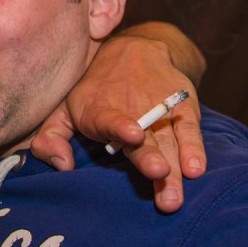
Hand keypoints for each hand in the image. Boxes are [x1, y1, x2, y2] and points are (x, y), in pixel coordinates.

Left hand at [31, 31, 205, 212]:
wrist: (133, 50)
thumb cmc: (92, 92)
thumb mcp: (64, 109)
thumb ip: (51, 138)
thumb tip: (62, 165)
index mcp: (97, 109)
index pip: (108, 118)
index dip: (121, 126)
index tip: (134, 136)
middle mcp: (130, 108)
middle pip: (142, 137)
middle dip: (151, 156)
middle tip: (159, 173)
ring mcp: (158, 109)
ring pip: (167, 140)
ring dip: (174, 166)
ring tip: (175, 195)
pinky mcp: (181, 108)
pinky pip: (189, 129)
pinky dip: (194, 148)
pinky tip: (196, 168)